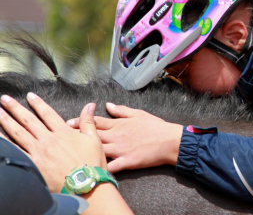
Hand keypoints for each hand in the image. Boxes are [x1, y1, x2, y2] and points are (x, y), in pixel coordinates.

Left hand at [0, 93, 105, 192]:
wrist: (85, 185)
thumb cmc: (91, 163)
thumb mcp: (94, 139)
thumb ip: (88, 121)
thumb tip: (90, 105)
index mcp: (63, 132)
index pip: (47, 113)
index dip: (38, 104)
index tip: (29, 96)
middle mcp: (49, 140)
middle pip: (29, 121)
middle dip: (16, 109)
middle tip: (5, 99)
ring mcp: (39, 153)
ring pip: (19, 134)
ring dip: (7, 122)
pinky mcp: (34, 165)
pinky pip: (17, 152)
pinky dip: (7, 144)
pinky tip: (0, 138)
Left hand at [67, 103, 182, 172]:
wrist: (169, 141)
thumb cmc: (154, 126)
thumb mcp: (138, 113)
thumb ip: (121, 110)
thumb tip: (108, 105)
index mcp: (119, 124)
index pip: (96, 122)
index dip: (81, 121)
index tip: (69, 122)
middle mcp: (116, 136)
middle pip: (92, 135)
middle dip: (77, 135)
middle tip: (62, 136)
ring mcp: (121, 149)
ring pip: (98, 149)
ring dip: (85, 150)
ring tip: (71, 152)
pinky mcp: (127, 162)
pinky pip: (111, 166)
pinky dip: (102, 168)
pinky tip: (92, 170)